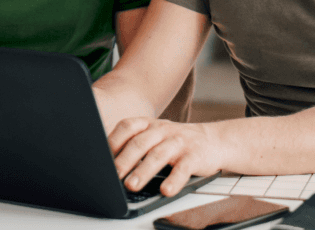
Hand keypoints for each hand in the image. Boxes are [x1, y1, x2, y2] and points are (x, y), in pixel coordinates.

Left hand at [108, 117, 224, 196]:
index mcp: (149, 124)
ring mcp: (179, 142)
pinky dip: (174, 180)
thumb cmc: (176, 142)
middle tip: (113, 176)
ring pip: (158, 155)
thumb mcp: (155, 137)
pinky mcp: (195, 156)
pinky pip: (183, 169)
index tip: (101, 158)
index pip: (127, 127)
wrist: (213, 140)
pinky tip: (165, 190)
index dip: (113, 141)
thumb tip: (108, 165)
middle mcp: (162, 130)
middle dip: (124, 160)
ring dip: (143, 171)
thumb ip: (135, 145)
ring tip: (131, 186)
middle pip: (139, 143)